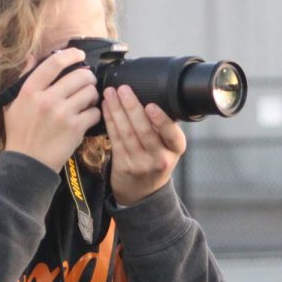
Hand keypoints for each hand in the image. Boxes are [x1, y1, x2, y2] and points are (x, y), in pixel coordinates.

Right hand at [3, 48, 100, 171]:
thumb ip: (24, 79)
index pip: (54, 63)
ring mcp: (62, 113)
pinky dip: (94, 114)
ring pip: (90, 92)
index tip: (79, 55)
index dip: (71, 55)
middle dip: (87, 77)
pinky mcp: (76, 128)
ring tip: (87, 101)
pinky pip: (95, 112)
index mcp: (30, 90)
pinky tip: (87, 117)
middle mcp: (47, 99)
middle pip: (79, 75)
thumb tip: (32, 57)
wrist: (27, 163)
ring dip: (92, 95)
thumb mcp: (13, 103)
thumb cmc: (19, 133)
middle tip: (87, 82)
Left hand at [102, 85, 185, 205]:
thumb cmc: (157, 160)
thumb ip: (165, 128)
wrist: (142, 192)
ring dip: (117, 110)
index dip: (161, 120)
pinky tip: (106, 107)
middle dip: (132, 108)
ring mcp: (140, 163)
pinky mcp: (123, 164)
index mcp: (175, 150)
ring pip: (127, 133)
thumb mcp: (169, 147)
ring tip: (111, 93)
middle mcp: (159, 158)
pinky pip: (115, 139)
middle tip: (124, 89)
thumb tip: (155, 93)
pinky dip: (110, 121)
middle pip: (144, 131)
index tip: (151, 105)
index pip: (171, 135)